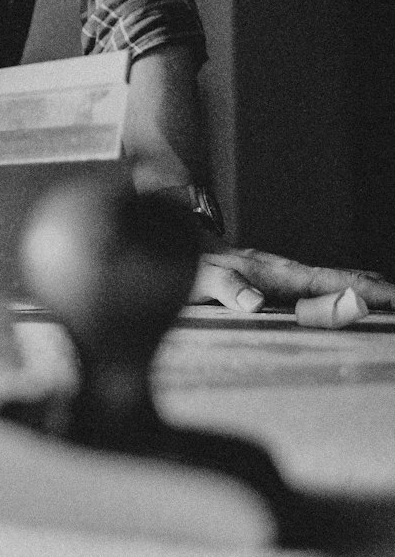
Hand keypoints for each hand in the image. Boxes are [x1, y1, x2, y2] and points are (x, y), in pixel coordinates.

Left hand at [192, 247, 394, 311]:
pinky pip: (319, 295)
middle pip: (343, 281)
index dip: (365, 291)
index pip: (331, 281)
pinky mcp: (280, 290)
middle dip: (378, 292)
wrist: (182, 249)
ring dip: (367, 295)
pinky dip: (345, 299)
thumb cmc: (194, 264)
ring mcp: (287, 282)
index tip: (393, 296)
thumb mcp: (204, 277)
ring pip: (335, 286)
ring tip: (393, 306)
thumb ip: (227, 288)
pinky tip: (356, 308)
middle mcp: (290, 275)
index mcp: (279, 273)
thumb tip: (255, 303)